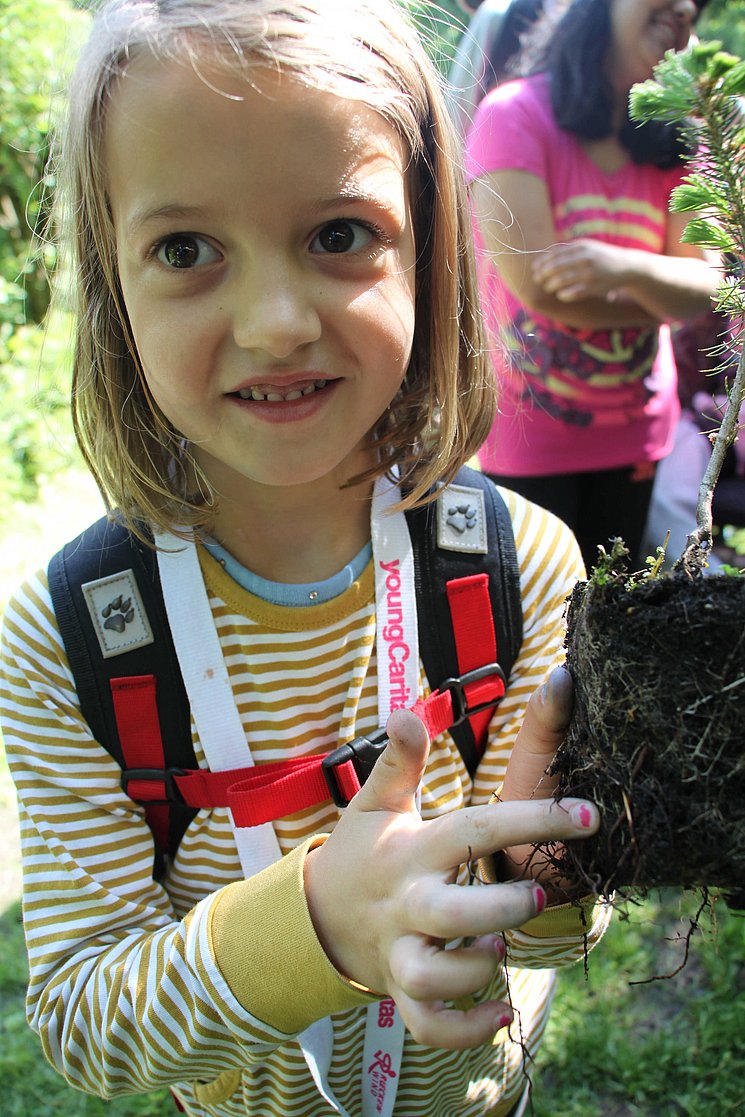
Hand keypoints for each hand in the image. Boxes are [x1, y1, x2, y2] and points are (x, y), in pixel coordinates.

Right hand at [303, 702, 597, 1048]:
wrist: (316, 915)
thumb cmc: (363, 850)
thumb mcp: (378, 801)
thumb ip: (402, 759)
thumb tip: (408, 710)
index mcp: (412, 849)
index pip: (476, 829)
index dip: (532, 819)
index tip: (589, 815)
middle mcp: (407, 902)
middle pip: (452, 912)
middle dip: (501, 909)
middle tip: (537, 894)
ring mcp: (401, 950)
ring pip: (437, 975)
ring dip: (478, 968)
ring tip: (499, 946)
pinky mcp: (402, 990)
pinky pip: (430, 1024)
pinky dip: (466, 1028)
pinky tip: (501, 1011)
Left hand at [532, 239, 632, 301]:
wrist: (625, 266)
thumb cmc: (600, 257)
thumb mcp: (586, 247)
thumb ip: (567, 250)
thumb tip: (544, 256)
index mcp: (581, 247)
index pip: (554, 254)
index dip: (542, 263)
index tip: (534, 269)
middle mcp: (585, 258)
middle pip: (555, 268)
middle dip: (543, 275)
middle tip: (538, 280)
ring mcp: (589, 273)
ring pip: (561, 281)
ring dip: (550, 286)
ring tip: (548, 288)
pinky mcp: (594, 287)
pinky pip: (572, 293)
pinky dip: (563, 295)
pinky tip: (561, 295)